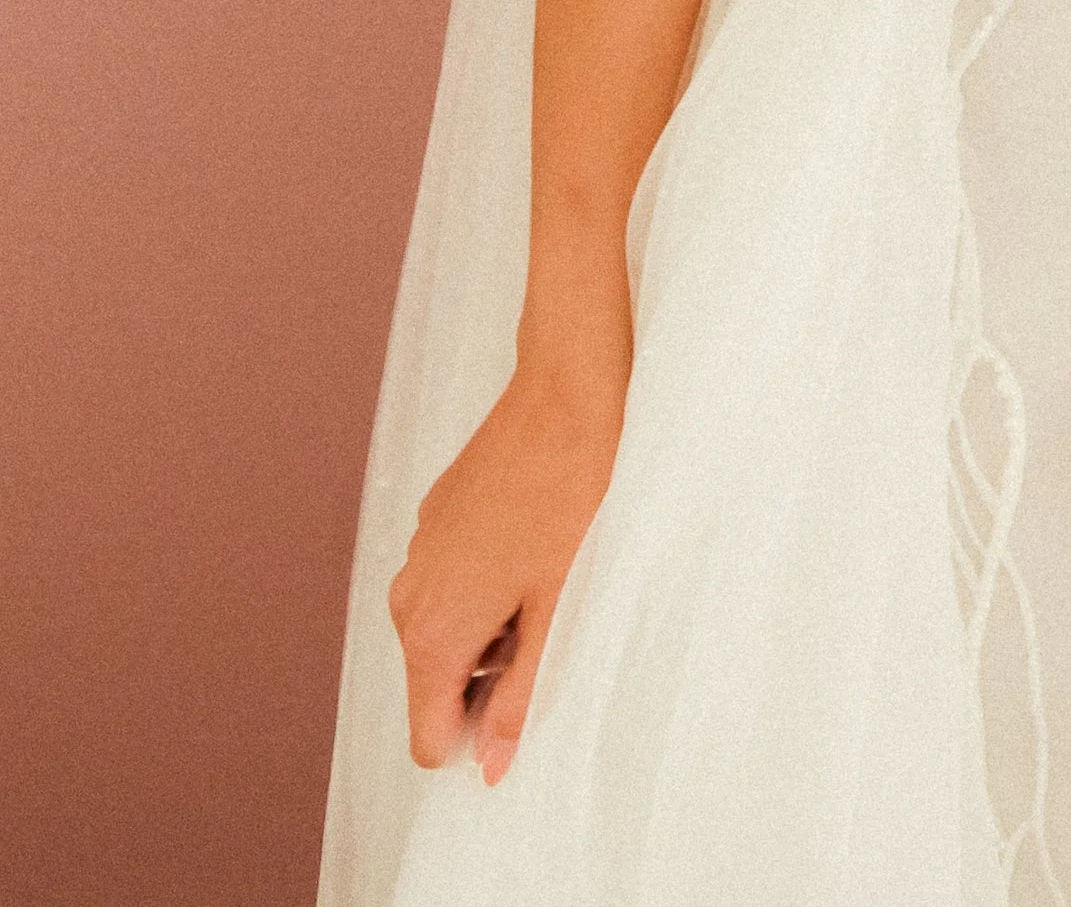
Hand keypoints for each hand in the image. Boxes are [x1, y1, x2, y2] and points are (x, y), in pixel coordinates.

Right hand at [387, 359, 625, 786]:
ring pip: (445, 632)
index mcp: (432, 634)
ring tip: (542, 573)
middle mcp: (406, 600)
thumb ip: (518, 698)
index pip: (428, 740)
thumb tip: (491, 767)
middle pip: (437, 685)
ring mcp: (414, 555)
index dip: (478, 736)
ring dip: (490, 628)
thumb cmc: (571, 499)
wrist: (563, 396)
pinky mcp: (430, 520)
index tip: (524, 696)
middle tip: (546, 620)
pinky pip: (448, 583)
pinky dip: (484, 582)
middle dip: (489, 675)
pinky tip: (528, 538)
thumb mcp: (555, 610)